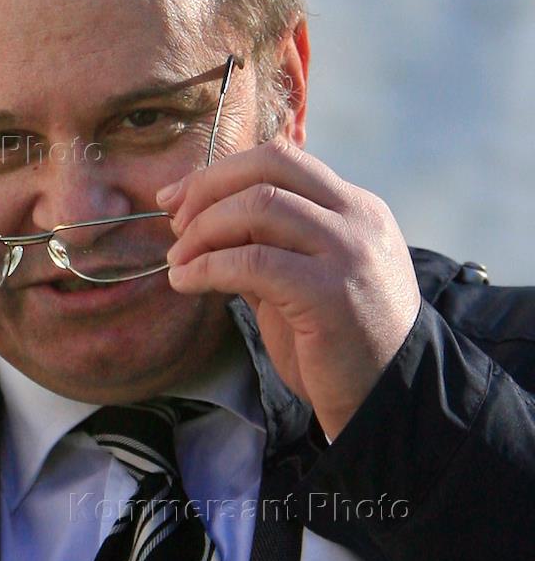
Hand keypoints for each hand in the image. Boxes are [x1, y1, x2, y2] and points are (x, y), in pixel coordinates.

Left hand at [157, 137, 420, 438]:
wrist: (387, 401)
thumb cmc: (336, 341)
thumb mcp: (299, 276)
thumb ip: (262, 242)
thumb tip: (195, 217)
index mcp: (353, 207)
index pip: (279, 159)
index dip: (219, 172)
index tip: (176, 198)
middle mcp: (357, 219)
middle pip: (268, 167)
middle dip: (207, 188)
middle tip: (173, 223)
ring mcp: (349, 253)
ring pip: (258, 206)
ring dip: (202, 230)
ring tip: (178, 261)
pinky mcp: (331, 294)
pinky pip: (253, 261)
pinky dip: (207, 267)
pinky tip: (185, 283)